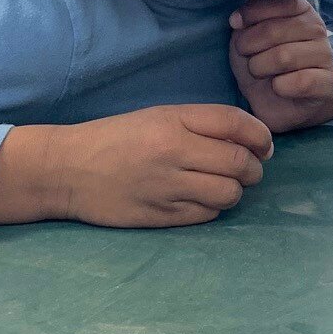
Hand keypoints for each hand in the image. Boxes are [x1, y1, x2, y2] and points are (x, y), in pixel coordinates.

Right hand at [0, 105, 272, 229]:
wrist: (67, 170)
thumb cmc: (115, 138)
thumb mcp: (157, 117)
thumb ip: (200, 124)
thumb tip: (250, 139)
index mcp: (173, 121)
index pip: (236, 123)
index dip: (260, 135)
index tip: (265, 145)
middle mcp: (173, 152)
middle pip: (239, 162)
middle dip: (254, 168)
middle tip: (249, 170)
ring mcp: (167, 187)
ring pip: (228, 194)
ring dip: (235, 191)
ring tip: (224, 186)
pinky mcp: (160, 216)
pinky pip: (206, 216)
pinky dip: (212, 209)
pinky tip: (200, 201)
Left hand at [229, 0, 332, 132]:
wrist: (274, 102)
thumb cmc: (260, 63)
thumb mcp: (245, 37)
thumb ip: (245, 21)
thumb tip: (237, 20)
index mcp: (300, 9)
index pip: (279, 0)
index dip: (251, 13)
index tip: (235, 24)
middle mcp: (317, 27)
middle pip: (275, 31)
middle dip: (250, 46)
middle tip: (247, 56)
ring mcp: (326, 54)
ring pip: (284, 57)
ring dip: (261, 68)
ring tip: (260, 72)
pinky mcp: (330, 81)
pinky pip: (300, 82)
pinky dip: (280, 87)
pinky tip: (279, 88)